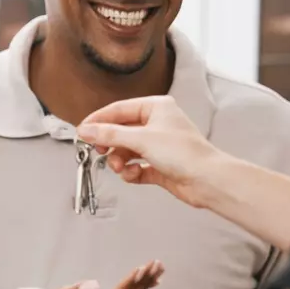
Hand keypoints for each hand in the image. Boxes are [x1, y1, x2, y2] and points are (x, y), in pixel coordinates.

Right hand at [76, 95, 221, 207]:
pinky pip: (135, 166)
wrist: (208, 180)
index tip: (82, 131)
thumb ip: (109, 135)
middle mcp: (157, 124)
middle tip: (100, 151)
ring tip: (120, 167)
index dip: (98, 120)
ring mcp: (158, 146)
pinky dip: (130, 172)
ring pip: (126, 150)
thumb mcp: (140, 139)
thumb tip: (86, 130)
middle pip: (121, 131)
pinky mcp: (159, 165)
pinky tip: (133, 175)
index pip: (118, 110)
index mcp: (156, 108)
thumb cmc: (185, 153)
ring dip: (119, 160)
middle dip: (110, 144)